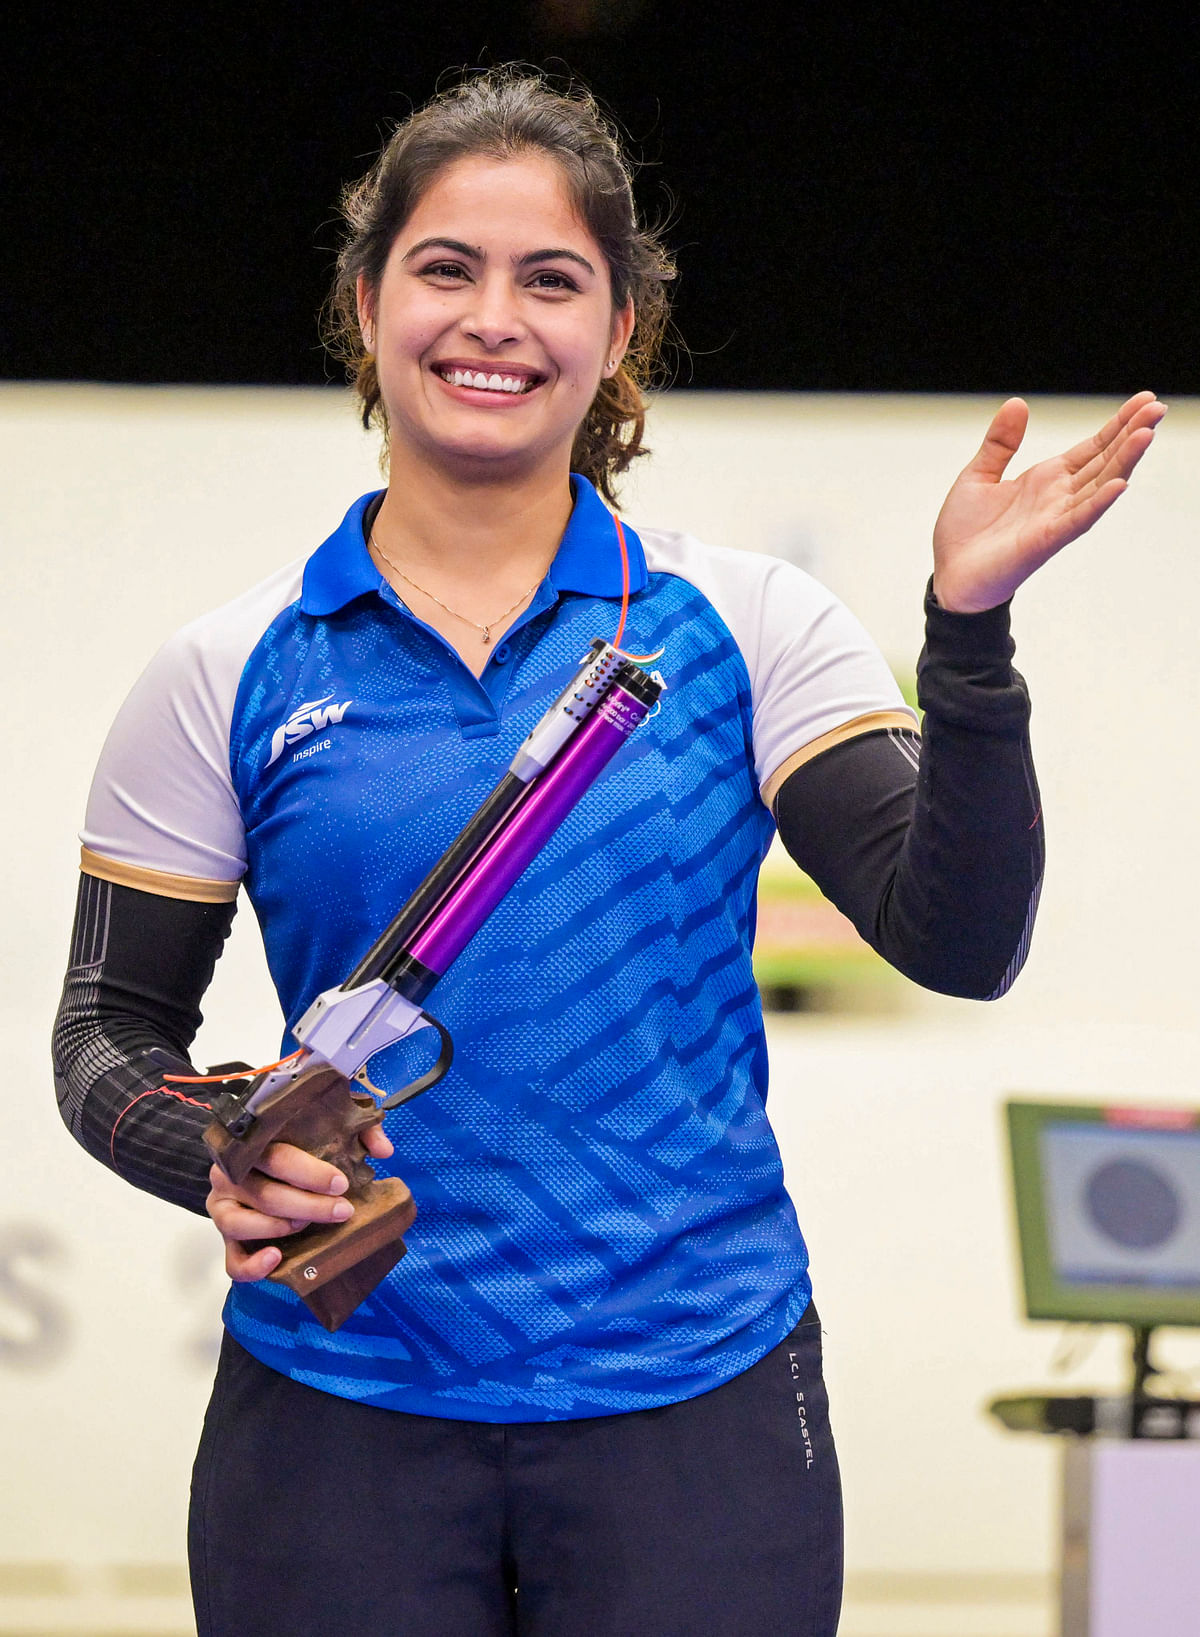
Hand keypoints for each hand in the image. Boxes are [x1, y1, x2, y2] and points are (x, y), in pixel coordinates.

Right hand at [206, 1125, 394, 1282]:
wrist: (256, 1165)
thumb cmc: (295, 1146)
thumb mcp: (327, 1129)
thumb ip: (358, 1132)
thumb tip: (384, 1150)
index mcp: (252, 1144)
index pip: (276, 1156)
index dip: (310, 1172)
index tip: (341, 1184)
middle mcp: (229, 1175)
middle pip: (265, 1194)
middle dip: (309, 1205)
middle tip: (343, 1210)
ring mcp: (222, 1208)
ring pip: (241, 1224)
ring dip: (281, 1227)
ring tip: (307, 1225)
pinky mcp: (225, 1239)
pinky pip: (231, 1260)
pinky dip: (252, 1266)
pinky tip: (276, 1258)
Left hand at [931, 391, 1166, 613]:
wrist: (949, 576)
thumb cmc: (966, 533)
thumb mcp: (978, 475)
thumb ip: (1000, 443)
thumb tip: (1018, 403)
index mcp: (1046, 479)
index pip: (1092, 447)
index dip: (1118, 424)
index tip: (1144, 400)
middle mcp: (1058, 497)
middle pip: (1104, 461)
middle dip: (1131, 434)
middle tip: (1158, 407)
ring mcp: (1055, 519)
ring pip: (1098, 486)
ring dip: (1124, 461)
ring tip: (1146, 434)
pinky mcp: (1044, 541)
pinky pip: (1076, 520)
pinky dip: (1097, 503)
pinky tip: (1118, 484)